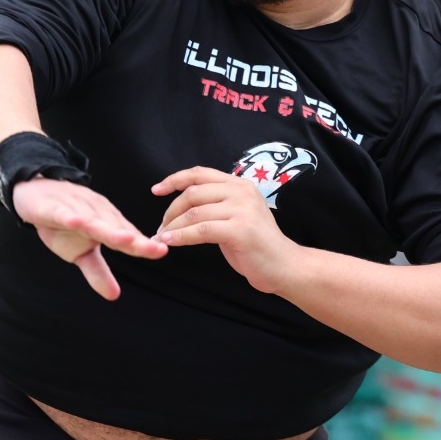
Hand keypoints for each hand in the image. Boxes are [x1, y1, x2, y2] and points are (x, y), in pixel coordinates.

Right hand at [12, 179, 168, 300]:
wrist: (35, 191)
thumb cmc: (62, 222)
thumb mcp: (79, 253)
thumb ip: (97, 272)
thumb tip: (114, 296)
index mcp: (106, 224)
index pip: (127, 237)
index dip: (144, 246)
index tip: (162, 251)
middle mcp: (96, 214)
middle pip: (116, 229)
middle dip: (134, 239)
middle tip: (155, 249)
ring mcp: (75, 209)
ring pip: (93, 220)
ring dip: (109, 229)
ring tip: (128, 239)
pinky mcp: (53, 208)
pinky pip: (63, 213)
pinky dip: (70, 217)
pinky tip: (77, 223)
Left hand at [152, 166, 303, 293]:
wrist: (285, 266)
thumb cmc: (256, 245)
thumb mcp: (235, 216)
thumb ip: (215, 205)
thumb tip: (180, 205)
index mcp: (239, 185)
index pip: (200, 173)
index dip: (174, 179)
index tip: (156, 190)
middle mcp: (242, 192)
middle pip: (193, 193)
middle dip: (171, 211)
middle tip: (160, 227)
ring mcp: (242, 209)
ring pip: (194, 212)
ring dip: (172, 226)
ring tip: (161, 237)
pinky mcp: (240, 229)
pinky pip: (201, 230)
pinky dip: (181, 236)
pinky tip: (170, 242)